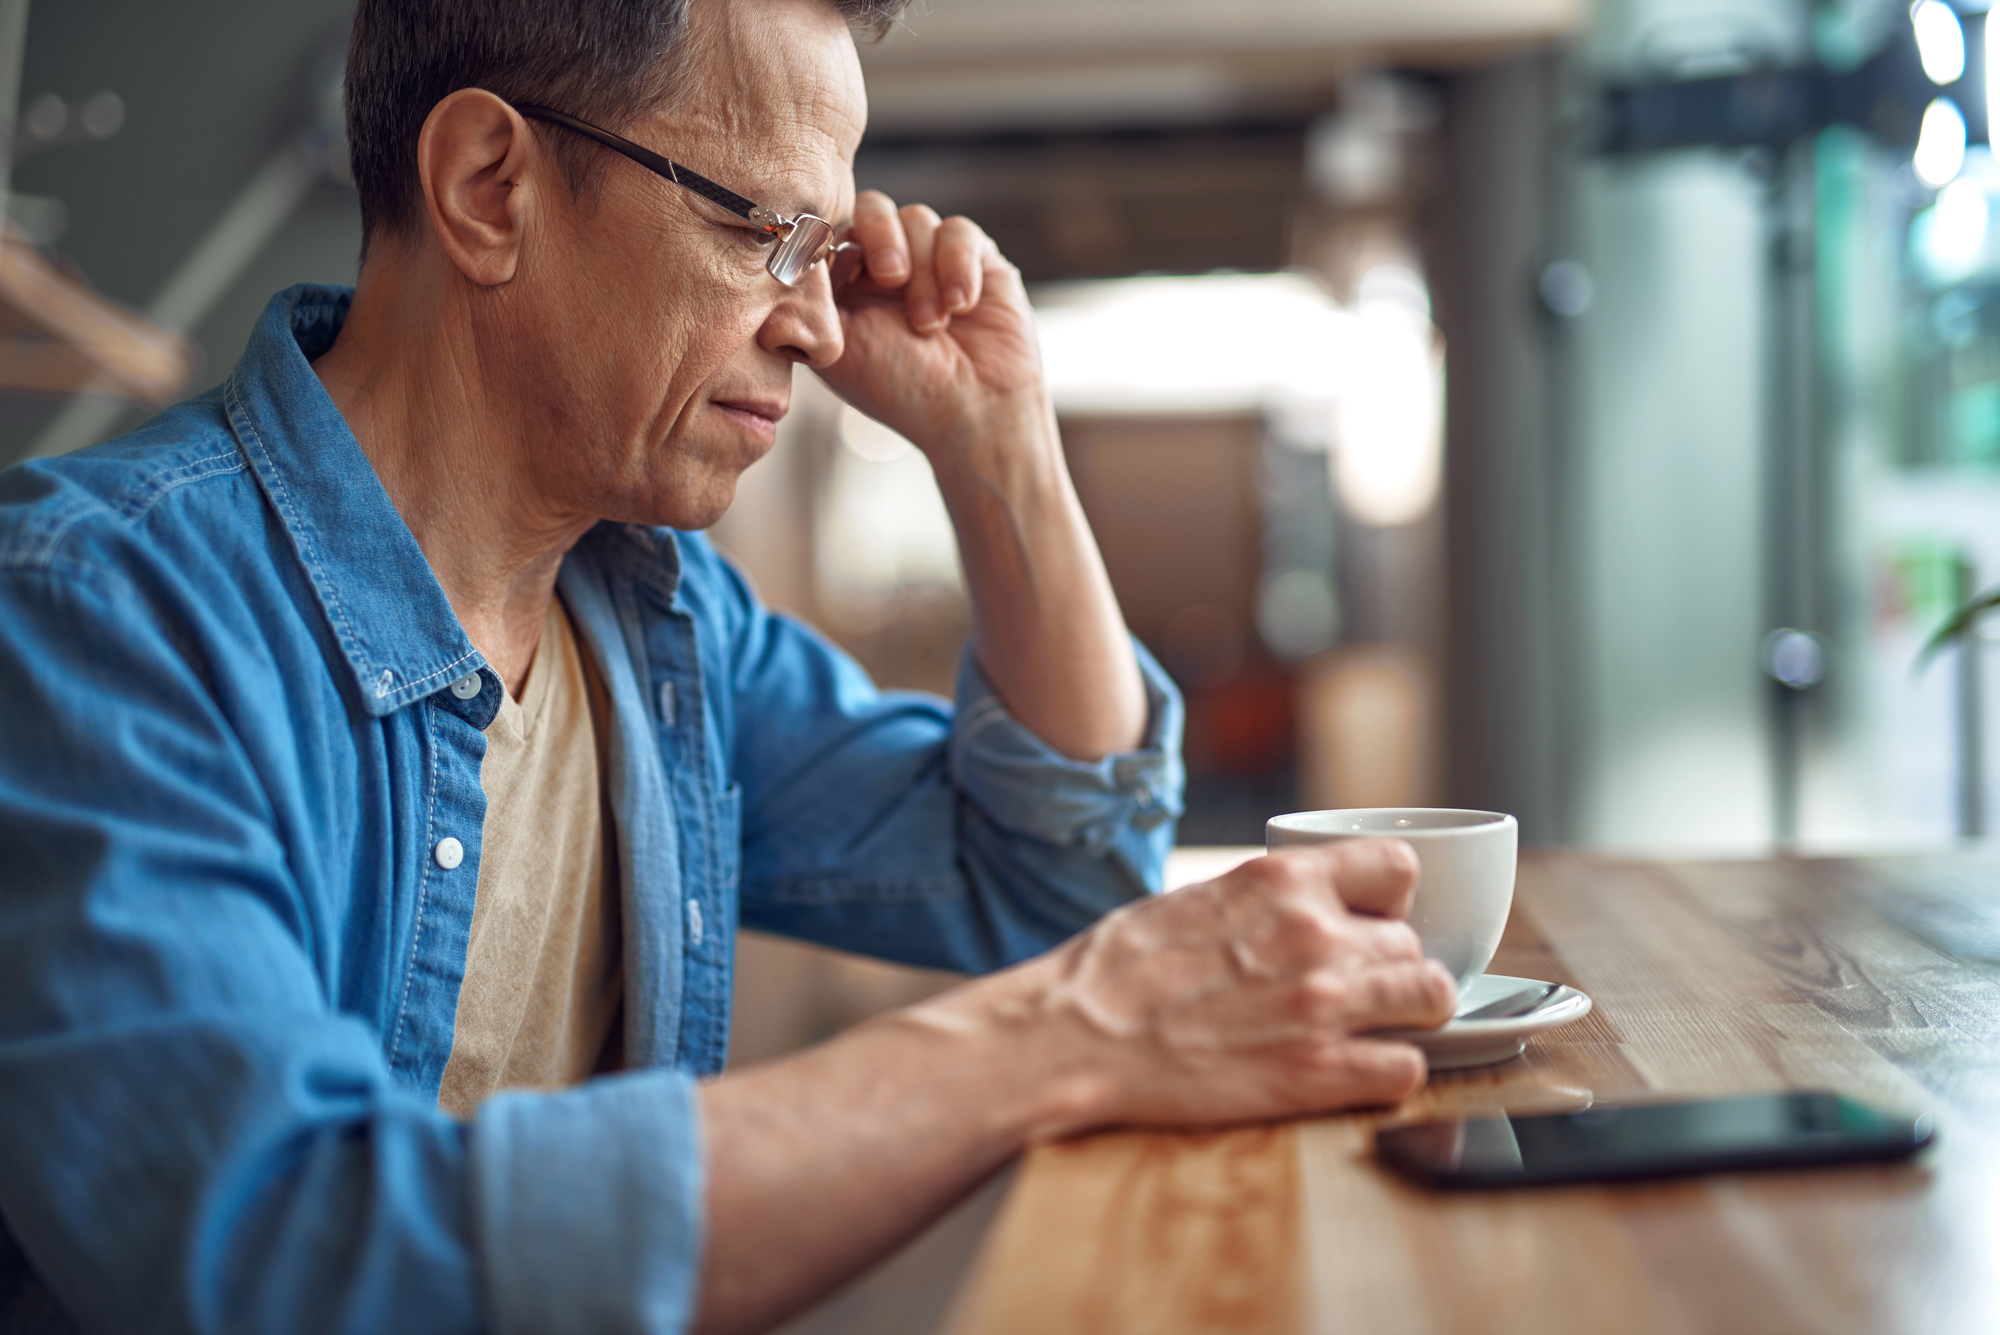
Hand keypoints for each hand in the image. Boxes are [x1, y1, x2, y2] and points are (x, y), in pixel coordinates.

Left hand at [815, 191, 1047, 466]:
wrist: (973, 415)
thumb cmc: (902, 391)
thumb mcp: (838, 349)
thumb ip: (810, 302)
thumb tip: (784, 257)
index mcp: (847, 286)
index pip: (831, 230)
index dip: (835, 242)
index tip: (844, 273)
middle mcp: (887, 268)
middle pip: (873, 208)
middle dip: (880, 237)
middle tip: (891, 278)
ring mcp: (932, 261)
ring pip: (917, 218)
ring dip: (923, 272)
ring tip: (931, 325)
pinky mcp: (977, 260)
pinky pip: (960, 231)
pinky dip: (958, 266)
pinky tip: (961, 307)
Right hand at [945, 840, 1457, 1133]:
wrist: (1076, 1032)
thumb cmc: (1117, 970)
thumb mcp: (1197, 899)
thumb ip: (1261, 904)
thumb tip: (1290, 915)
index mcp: (1282, 880)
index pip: (1397, 866)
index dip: (1393, 900)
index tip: (1375, 921)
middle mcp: (1315, 933)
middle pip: (1413, 944)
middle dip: (1392, 969)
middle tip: (1360, 992)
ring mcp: (1322, 1004)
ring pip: (1432, 998)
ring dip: (1409, 1016)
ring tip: (1376, 1030)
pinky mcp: (1316, 1073)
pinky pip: (1406, 1070)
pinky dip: (1391, 1073)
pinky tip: (1358, 1073)